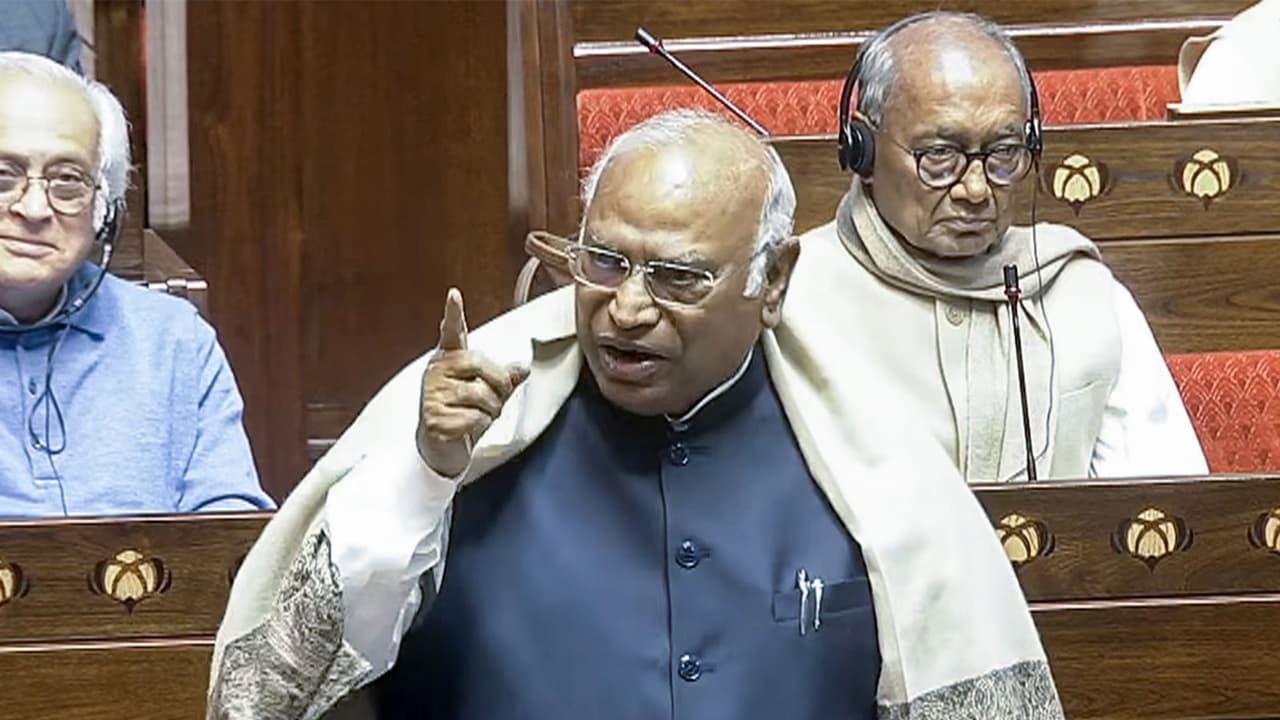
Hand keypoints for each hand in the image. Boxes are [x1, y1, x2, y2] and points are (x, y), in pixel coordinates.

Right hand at [417, 288, 528, 476]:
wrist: (440, 446)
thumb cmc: (462, 413)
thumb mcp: (488, 393)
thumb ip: (504, 378)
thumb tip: (523, 369)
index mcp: (450, 359)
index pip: (452, 332)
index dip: (453, 313)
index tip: (454, 295)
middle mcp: (437, 371)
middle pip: (482, 366)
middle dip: (498, 387)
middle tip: (492, 400)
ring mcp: (432, 393)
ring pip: (482, 396)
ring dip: (490, 411)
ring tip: (477, 415)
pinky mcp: (433, 417)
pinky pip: (475, 418)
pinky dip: (480, 427)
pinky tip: (467, 428)